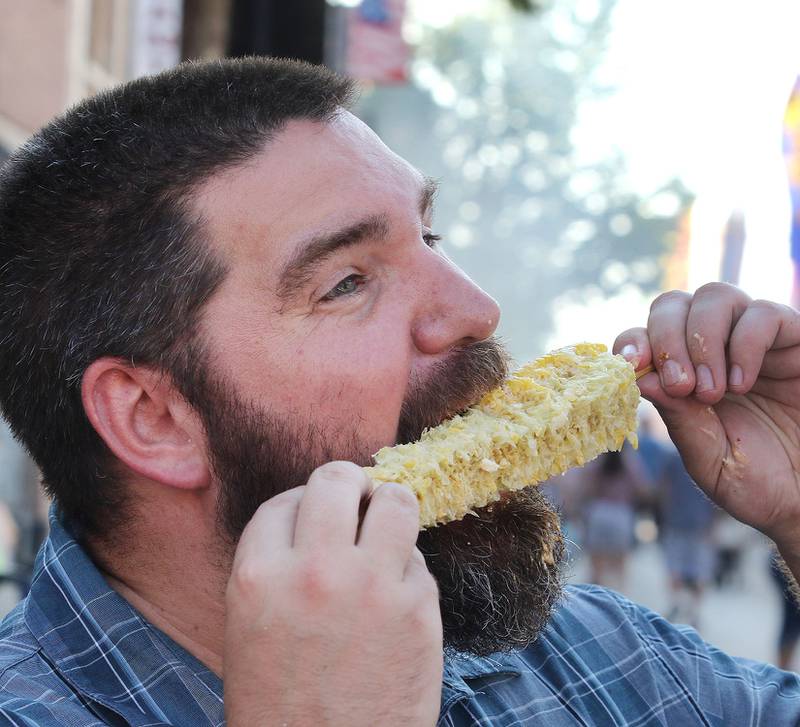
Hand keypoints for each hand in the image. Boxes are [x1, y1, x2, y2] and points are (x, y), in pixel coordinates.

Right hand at [223, 461, 442, 726]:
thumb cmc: (281, 703)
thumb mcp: (250, 627)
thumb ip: (278, 565)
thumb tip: (318, 513)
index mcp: (258, 576)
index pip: (286, 500)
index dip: (303, 501)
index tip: (317, 511)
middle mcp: (314, 572)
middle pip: (337, 480)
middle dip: (350, 484)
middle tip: (359, 497)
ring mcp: (370, 588)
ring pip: (396, 500)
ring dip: (392, 506)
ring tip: (388, 522)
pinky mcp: (417, 611)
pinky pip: (419, 559)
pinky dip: (409, 568)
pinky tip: (397, 593)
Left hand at [614, 283, 799, 552]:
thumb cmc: (757, 482)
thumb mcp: (708, 458)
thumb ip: (679, 419)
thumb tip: (642, 378)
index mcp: (679, 374)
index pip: (643, 337)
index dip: (632, 343)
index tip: (633, 366)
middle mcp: (711, 348)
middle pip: (672, 304)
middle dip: (667, 338)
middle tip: (681, 384)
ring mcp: (751, 340)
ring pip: (714, 297)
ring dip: (703, 339)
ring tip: (712, 391)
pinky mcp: (793, 340)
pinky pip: (763, 313)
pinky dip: (745, 344)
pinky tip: (742, 384)